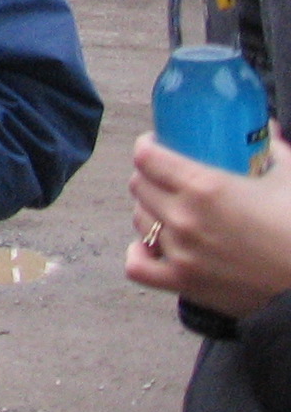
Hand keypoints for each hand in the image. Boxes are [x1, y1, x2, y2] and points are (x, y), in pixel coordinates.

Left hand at [126, 129, 290, 317]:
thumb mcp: (290, 178)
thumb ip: (274, 149)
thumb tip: (270, 129)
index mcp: (204, 187)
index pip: (146, 157)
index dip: (148, 146)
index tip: (158, 145)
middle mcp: (185, 218)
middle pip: (140, 185)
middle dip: (150, 175)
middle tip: (167, 177)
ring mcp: (181, 252)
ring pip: (139, 219)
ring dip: (149, 209)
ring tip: (167, 208)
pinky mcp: (183, 283)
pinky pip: (137, 265)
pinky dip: (138, 253)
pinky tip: (152, 246)